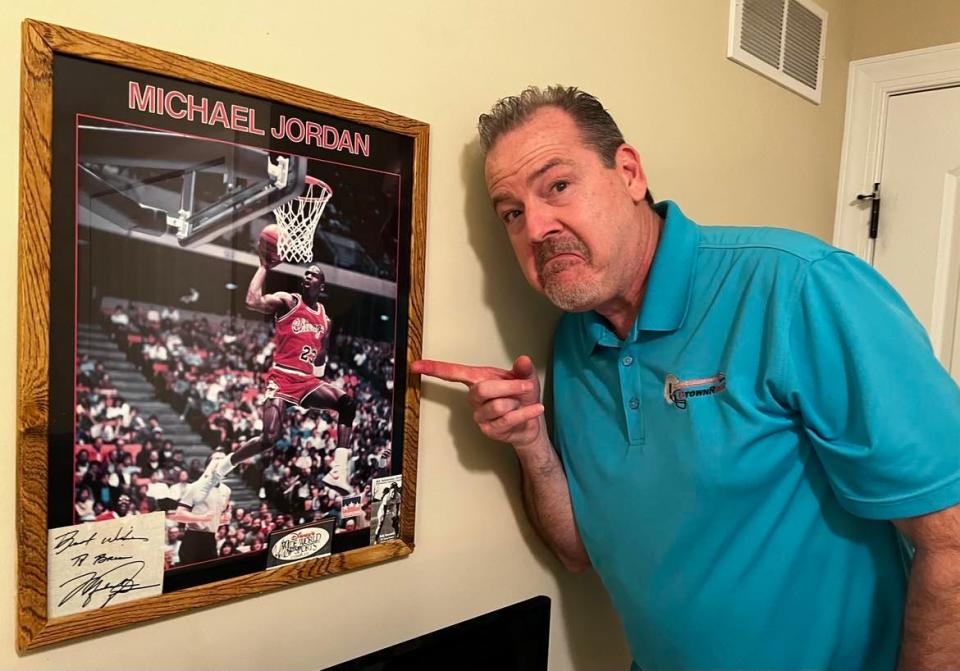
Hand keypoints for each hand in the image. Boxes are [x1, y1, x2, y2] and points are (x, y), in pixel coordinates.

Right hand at [411, 355, 544, 447]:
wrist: (532, 423)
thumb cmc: (522, 397)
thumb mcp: (526, 378)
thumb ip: (523, 369)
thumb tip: (523, 360)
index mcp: (478, 379)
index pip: (453, 373)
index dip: (434, 369)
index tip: (416, 366)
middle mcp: (474, 398)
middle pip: (482, 389)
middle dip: (509, 387)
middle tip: (525, 387)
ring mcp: (480, 415)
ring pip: (497, 405)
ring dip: (517, 402)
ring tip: (522, 403)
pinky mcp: (489, 430)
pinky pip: (507, 419)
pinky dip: (525, 413)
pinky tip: (535, 409)